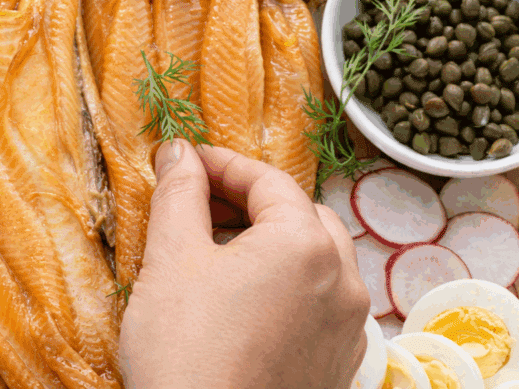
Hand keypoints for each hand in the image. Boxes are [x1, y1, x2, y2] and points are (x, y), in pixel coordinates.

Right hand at [119, 140, 369, 388]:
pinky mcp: (339, 366)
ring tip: (219, 253)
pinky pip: (321, 304)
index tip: (184, 164)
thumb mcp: (171, 258)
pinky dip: (288, 286)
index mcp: (306, 244)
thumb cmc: (185, 349)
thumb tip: (178, 152)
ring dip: (272, 243)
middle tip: (199, 206)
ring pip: (317, 260)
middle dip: (251, 203)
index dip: (221, 165)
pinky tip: (245, 302)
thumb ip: (180, 194)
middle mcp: (343, 281)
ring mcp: (347, 328)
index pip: (268, 181)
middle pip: (301, 215)